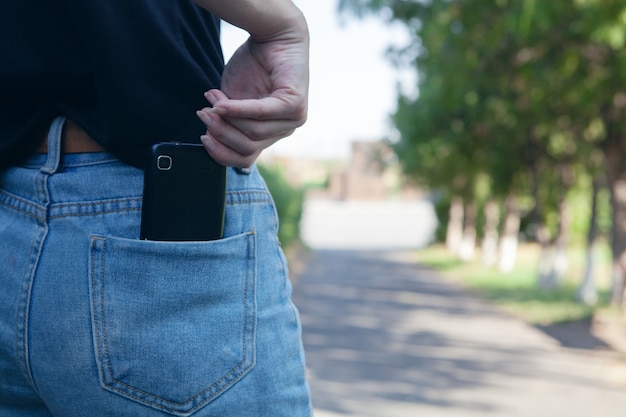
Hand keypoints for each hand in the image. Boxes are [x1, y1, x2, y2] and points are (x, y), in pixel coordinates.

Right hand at [196, 25, 308, 166]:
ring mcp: (293, 120)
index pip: (245, 159)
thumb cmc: (252, 66)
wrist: (273, 34)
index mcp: (268, 133)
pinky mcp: (295, 105)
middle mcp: (283, 130)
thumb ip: (225, 120)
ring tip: (211, 101)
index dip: (221, 153)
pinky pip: (262, 114)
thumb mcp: (231, 100)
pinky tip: (222, 103)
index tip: (202, 138)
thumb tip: (209, 138)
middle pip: (247, 148)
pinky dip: (239, 109)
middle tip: (203, 114)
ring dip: (226, 118)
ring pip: (253, 133)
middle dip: (220, 133)